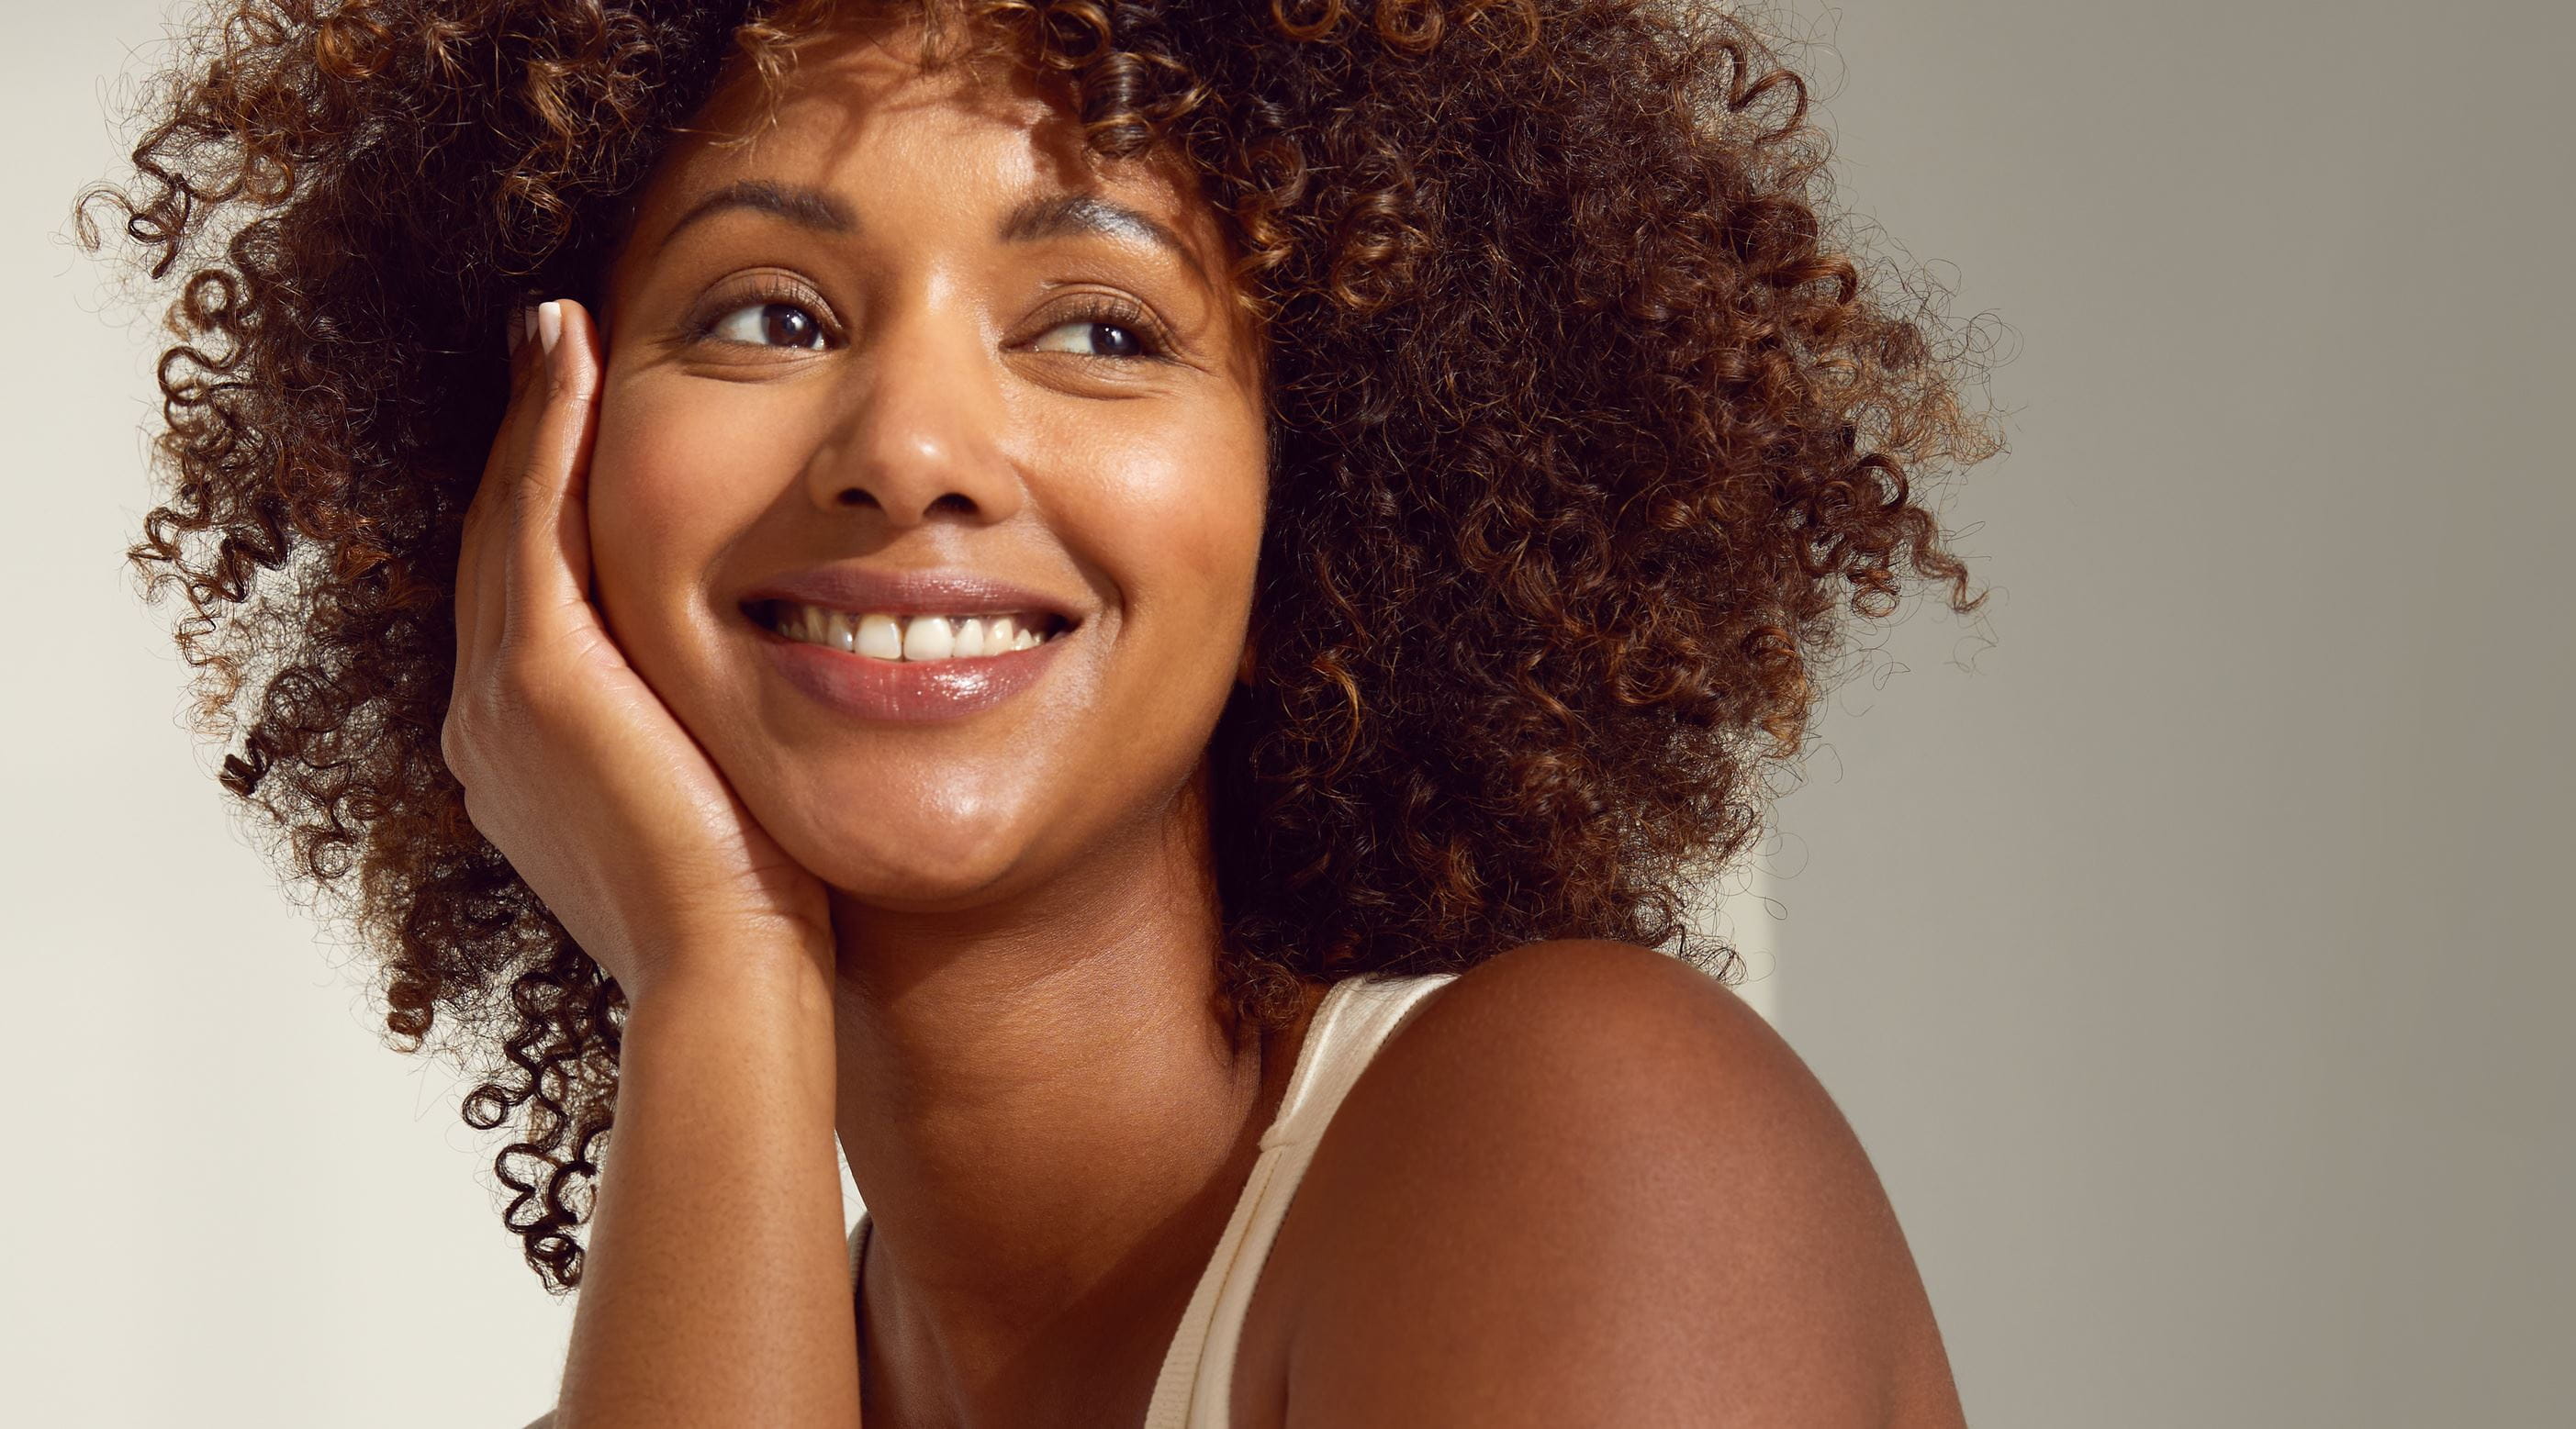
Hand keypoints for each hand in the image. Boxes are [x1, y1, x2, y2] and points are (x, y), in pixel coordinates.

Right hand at [442, 299, 834, 1007]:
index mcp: (522, 746)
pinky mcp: (540, 675)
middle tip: (554, 338)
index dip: (547, 493)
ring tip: (558, 326)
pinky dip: (549, 433)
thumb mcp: (708, 794)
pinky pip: (535, 521)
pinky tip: (572, 357)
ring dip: (532, 412)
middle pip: (503, 535)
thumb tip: (756, 686)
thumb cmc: (750, 909)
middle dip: (527, 435)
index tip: (581, 414)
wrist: (729, 974)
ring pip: (508, 514)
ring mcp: (499, 695)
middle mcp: (487, 716)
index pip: (531, 586)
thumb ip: (695, 727)